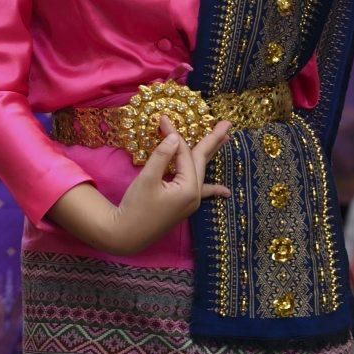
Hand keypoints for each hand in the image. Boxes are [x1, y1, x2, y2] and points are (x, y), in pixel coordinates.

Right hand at [103, 116, 231, 253]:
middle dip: (214, 140)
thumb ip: (163, 155)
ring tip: (225, 140)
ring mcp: (190, 201)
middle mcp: (194, 195)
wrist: (126, 235)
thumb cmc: (136, 206)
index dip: (173, 134)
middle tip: (227, 123)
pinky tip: (225, 191)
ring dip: (211, 155)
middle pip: (202, 160)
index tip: (163, 118)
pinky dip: (212, 188)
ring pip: (201, 171)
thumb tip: (176, 137)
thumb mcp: (148, 178)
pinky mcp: (183, 205)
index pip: (183, 153)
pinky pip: (201, 190)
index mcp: (188, 188)